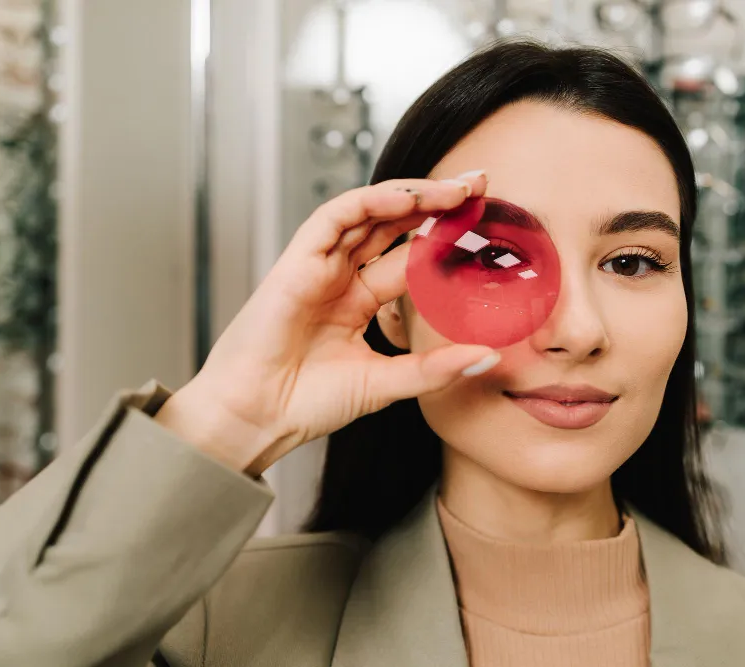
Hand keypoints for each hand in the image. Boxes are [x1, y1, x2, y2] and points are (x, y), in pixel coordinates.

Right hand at [155, 171, 498, 475]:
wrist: (257, 417)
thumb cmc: (308, 403)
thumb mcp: (388, 383)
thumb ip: (435, 367)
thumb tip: (487, 355)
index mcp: (360, 301)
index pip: (410, 257)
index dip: (445, 237)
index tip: (484, 222)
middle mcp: (341, 277)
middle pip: (393, 225)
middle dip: (436, 202)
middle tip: (479, 185)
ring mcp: (319, 266)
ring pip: (368, 213)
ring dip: (412, 195)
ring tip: (456, 187)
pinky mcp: (296, 261)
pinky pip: (334, 217)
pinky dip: (370, 202)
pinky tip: (408, 199)